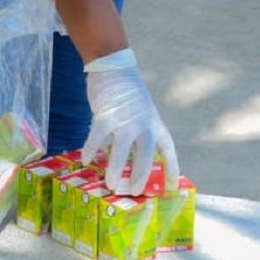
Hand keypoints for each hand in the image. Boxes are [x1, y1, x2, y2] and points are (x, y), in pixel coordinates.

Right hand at [82, 48, 179, 195]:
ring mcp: (125, 119)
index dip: (172, 169)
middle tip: (133, 191)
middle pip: (145, 155)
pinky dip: (91, 149)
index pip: (168, 150)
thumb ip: (141, 134)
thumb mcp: (144, 113)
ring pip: (121, 150)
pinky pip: (98, 137)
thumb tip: (134, 161)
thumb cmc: (129, 94)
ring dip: (115, 169)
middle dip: (140, 176)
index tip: (172, 187)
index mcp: (155, 124)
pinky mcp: (106, 114)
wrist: (115, 67)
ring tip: (110, 184)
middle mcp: (143, 124)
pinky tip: (86, 160)